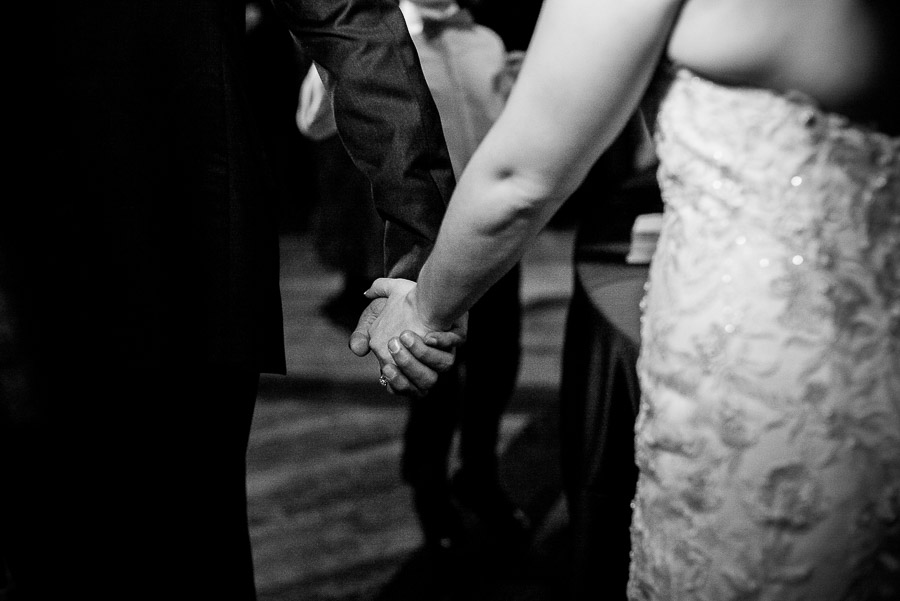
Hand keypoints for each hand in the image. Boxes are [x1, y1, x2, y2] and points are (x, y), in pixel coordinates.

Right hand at [349, 279, 464, 395]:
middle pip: (426, 382)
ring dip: (425, 354)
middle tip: (393, 346)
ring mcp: (446, 347)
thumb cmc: (395, 305)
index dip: (398, 383)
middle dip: (409, 367)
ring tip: (407, 335)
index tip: (386, 369)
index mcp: (411, 363)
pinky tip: (430, 334)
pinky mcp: (457, 330)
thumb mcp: (372, 316)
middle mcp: (431, 361)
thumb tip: (358, 349)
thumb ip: (361, 333)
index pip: (407, 387)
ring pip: (444, 365)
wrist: (419, 286)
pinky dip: (444, 340)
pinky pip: (457, 340)